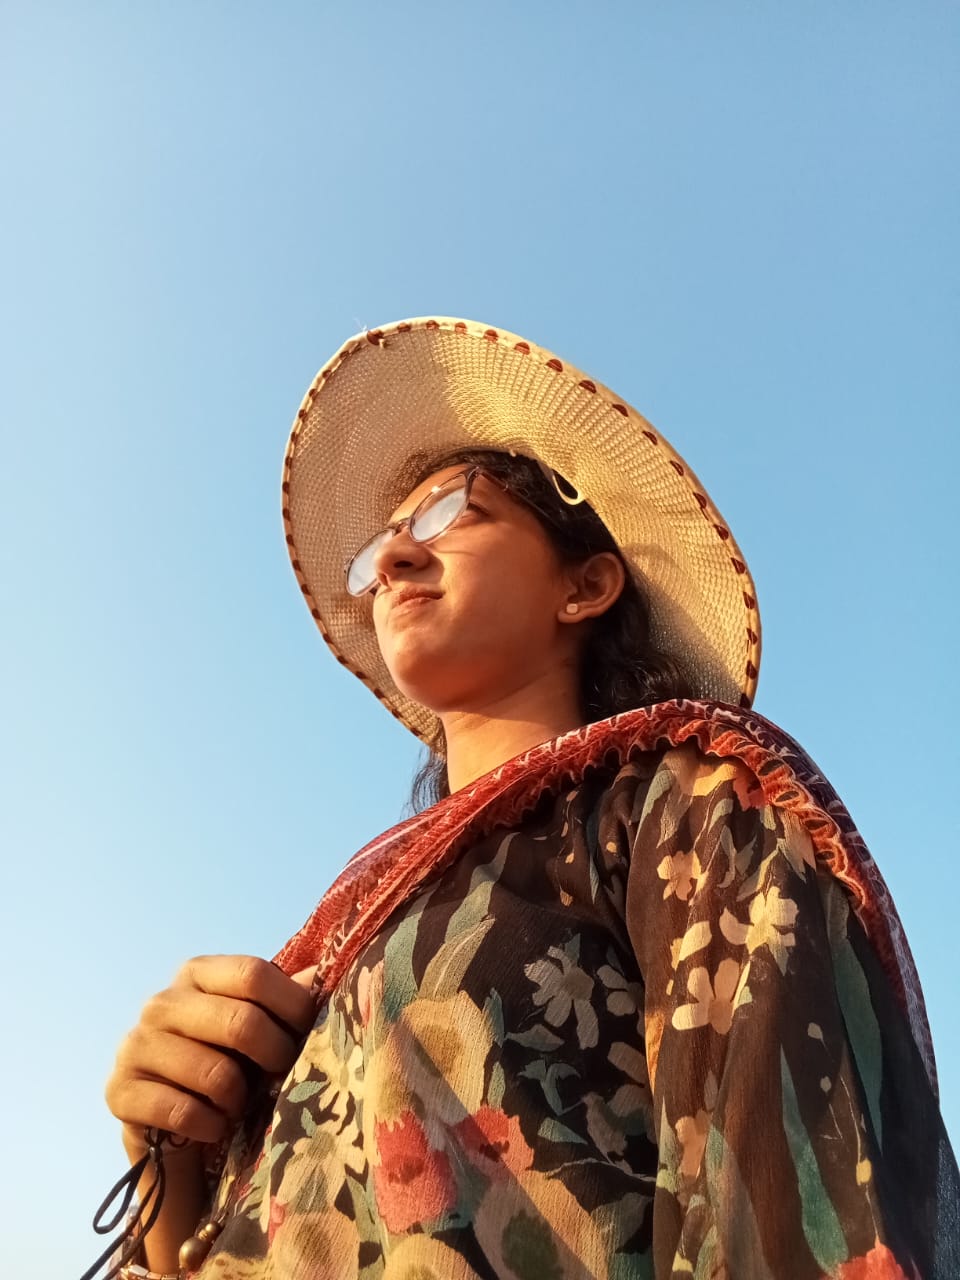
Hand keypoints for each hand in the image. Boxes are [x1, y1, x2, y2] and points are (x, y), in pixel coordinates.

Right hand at [106, 955, 315, 1155]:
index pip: (253, 974)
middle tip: (281, 1076)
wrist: (174, 1126)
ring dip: (240, 1098)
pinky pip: (183, 1112)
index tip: (309, 1032)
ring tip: (240, 1102)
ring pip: (215, 1074)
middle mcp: (160, 1003)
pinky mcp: (118, 1092)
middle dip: (275, 1056)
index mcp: (197, 973)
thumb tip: (324, 974)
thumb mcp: (260, 1024)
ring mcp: (134, 1045)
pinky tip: (213, 1126)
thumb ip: (289, 996)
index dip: (292, 1005)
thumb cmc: (229, 1063)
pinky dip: (210, 1126)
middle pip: (240, 1022)